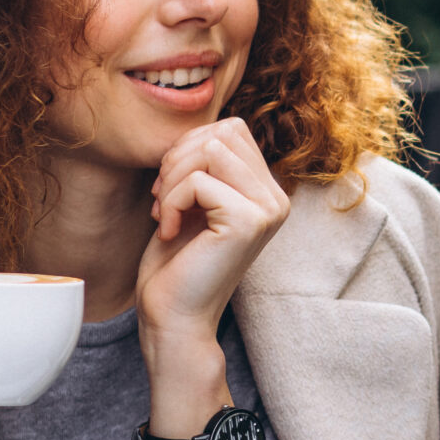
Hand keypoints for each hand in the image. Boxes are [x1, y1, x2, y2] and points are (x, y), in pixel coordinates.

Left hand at [138, 118, 288, 392]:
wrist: (173, 316)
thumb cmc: (176, 262)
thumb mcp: (192, 200)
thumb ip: (205, 164)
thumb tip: (201, 123)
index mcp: (266, 191)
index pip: (231, 129)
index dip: (189, 147)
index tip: (170, 187)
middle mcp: (276, 199)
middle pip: (224, 131)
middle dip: (179, 157)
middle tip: (163, 198)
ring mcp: (268, 210)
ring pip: (211, 149)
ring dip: (173, 178)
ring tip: (164, 213)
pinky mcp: (249, 222)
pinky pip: (199, 181)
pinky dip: (171, 202)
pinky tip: (169, 231)